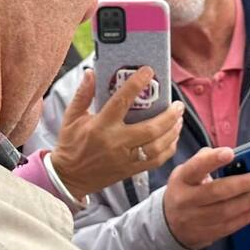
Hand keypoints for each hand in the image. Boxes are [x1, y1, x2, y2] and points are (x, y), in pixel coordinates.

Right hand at [49, 67, 184, 198]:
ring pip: (158, 146)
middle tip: (178, 104)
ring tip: (179, 119)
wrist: (69, 177)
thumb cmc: (71, 143)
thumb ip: (83, 94)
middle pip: (150, 128)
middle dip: (169, 115)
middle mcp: (116, 142)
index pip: (121, 101)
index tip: (148, 71)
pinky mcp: (131, 170)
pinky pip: (156, 160)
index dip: (136, 84)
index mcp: (100, 126)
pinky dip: (169, 148)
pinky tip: (173, 137)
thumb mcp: (72, 117)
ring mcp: (125, 159)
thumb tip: (91, 72)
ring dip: (173, 131)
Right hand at [162, 147, 249, 249]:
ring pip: (224, 212)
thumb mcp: (187, 173)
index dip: (213, 160)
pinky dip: (244, 218)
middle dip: (241, 185)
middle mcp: (185, 200)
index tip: (230, 153)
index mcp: (181, 179)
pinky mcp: (204, 234)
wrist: (170, 224)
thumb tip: (229, 153)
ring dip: (247, 203)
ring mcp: (193, 219)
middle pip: (215, 192)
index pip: (196, 168)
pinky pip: (227, 227)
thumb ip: (205, 160)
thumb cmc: (186, 191)